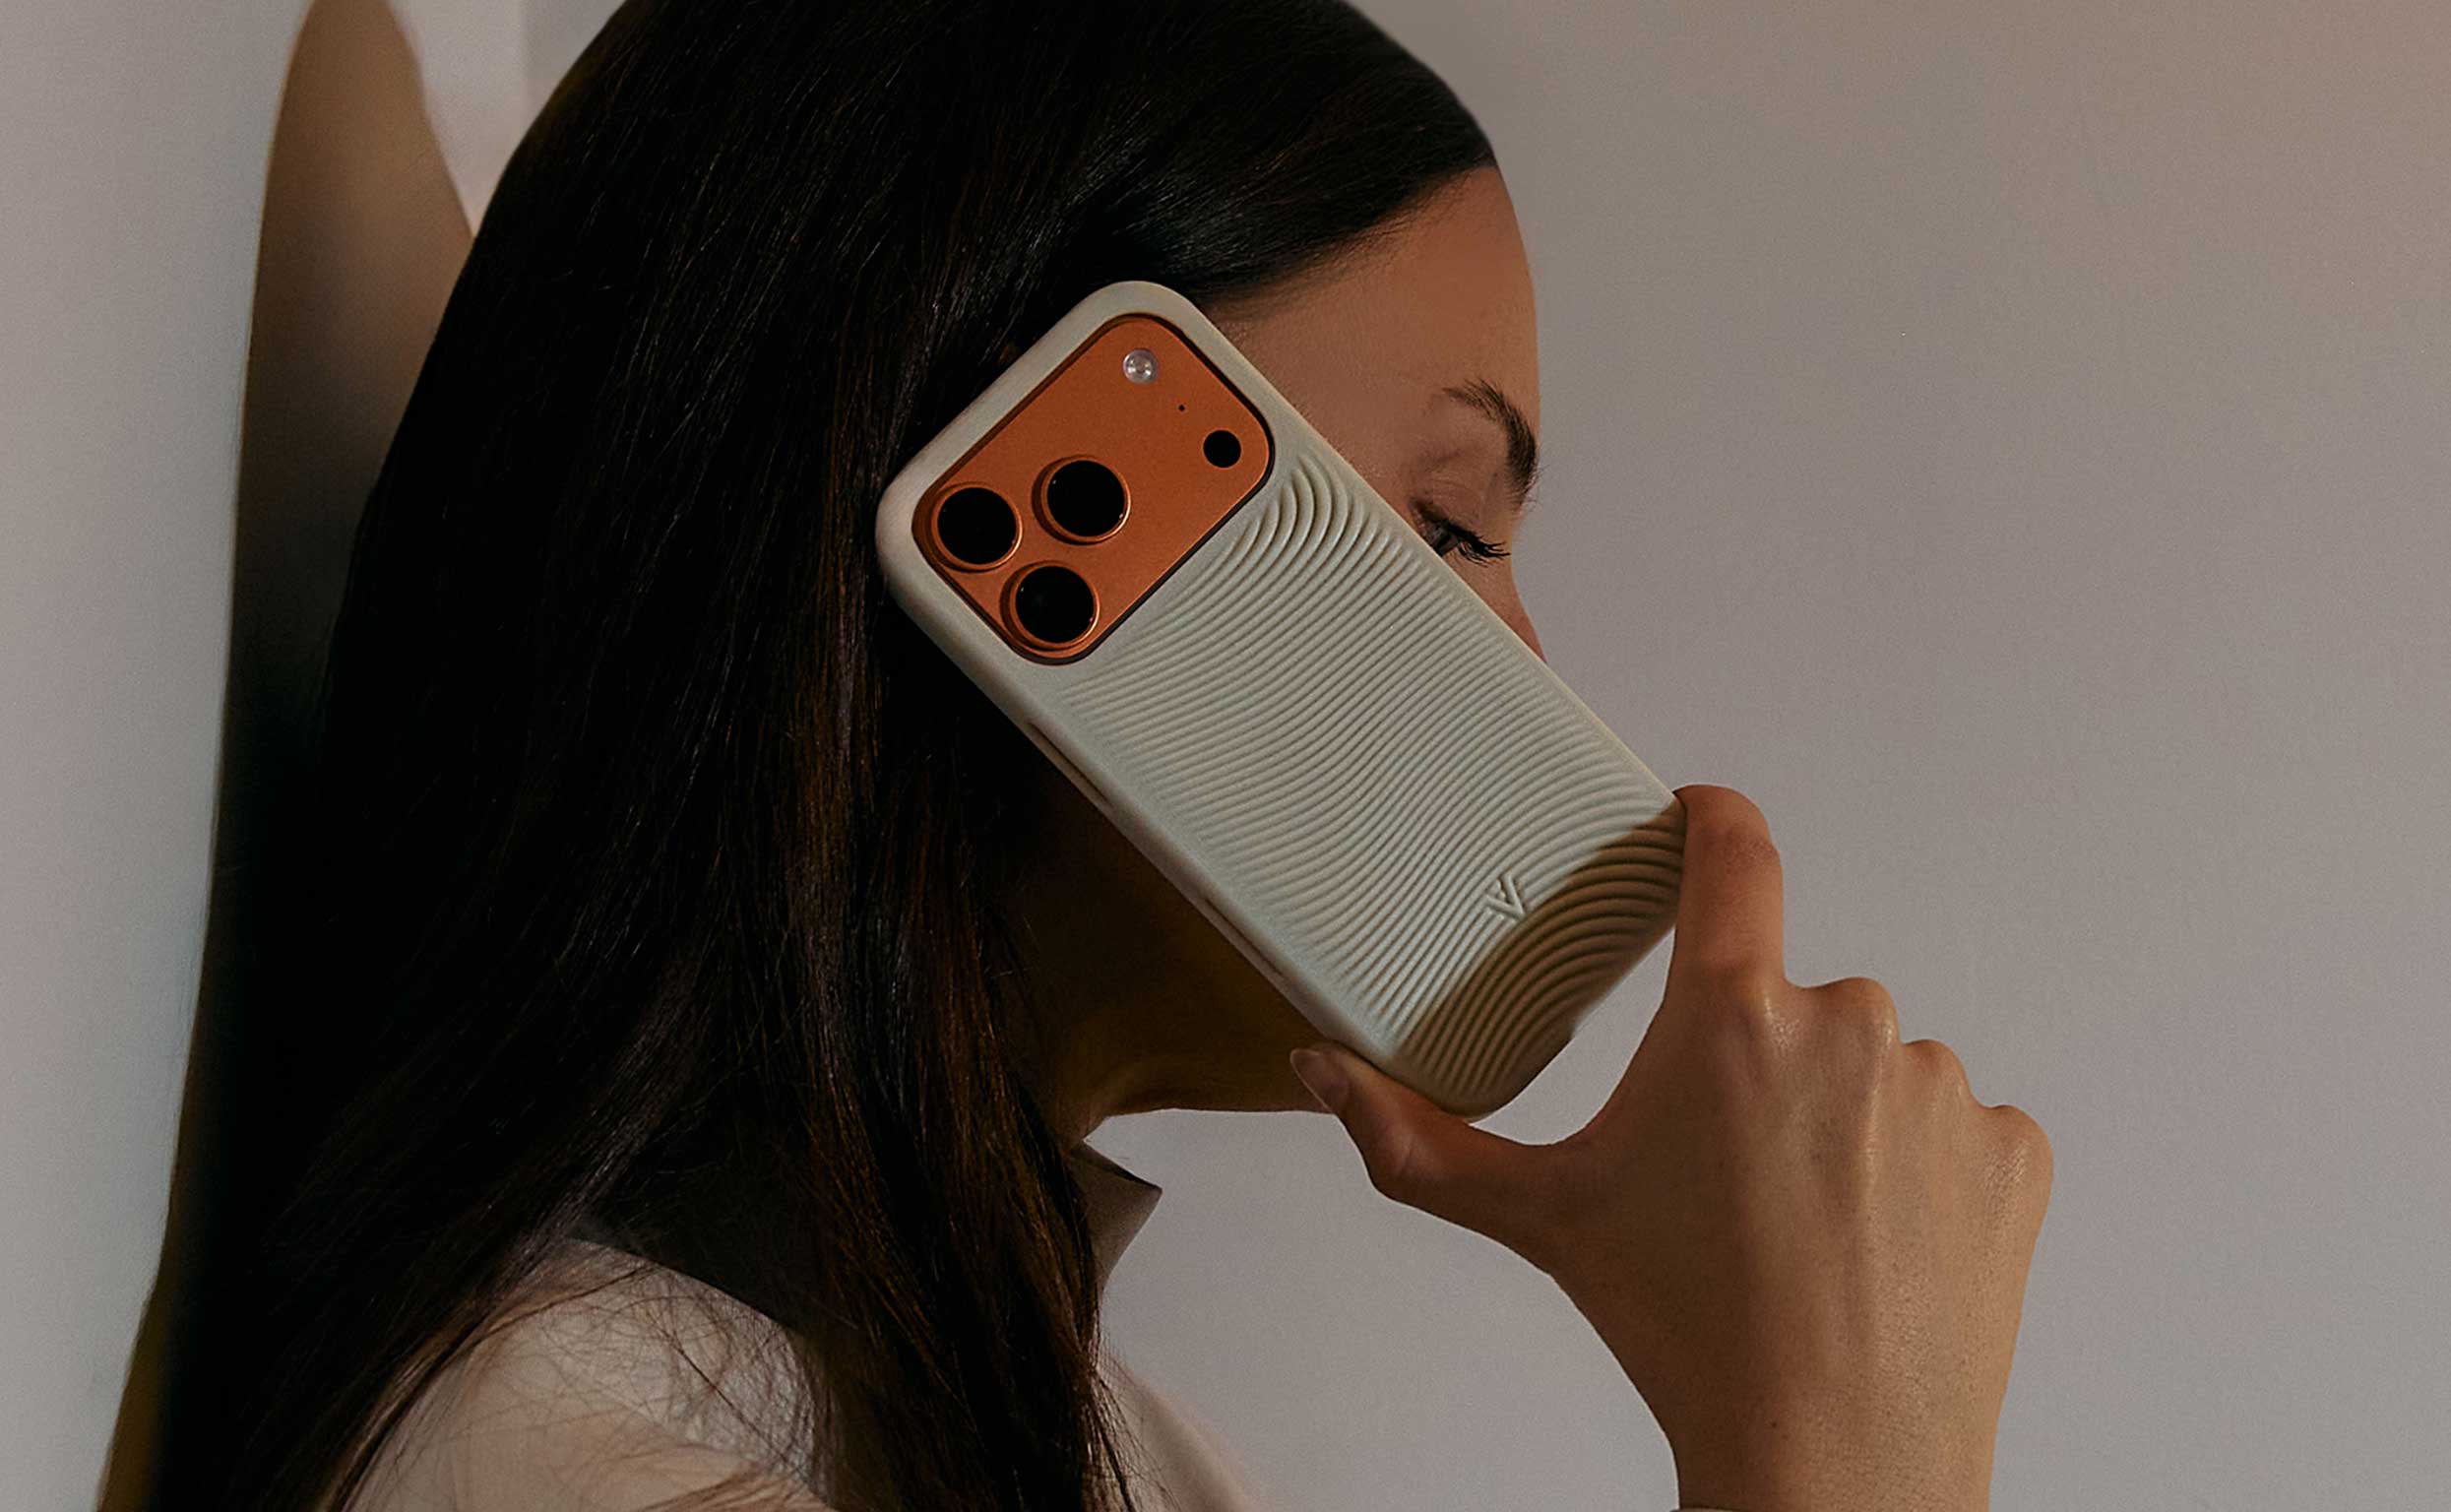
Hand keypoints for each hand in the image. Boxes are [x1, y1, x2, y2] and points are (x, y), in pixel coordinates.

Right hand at [1289, 785, 2053, 1511]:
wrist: (1832, 1459)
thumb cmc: (1685, 1332)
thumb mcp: (1538, 1220)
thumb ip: (1413, 1138)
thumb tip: (1317, 1071)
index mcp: (1731, 1014)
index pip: (1733, 847)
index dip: (1709, 820)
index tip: (1697, 824)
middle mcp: (1849, 1021)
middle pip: (1793, 994)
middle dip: (1760, 1058)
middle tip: (1726, 1164)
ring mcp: (1943, 1085)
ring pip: (1877, 1064)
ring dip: (1844, 1116)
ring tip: (1804, 1222)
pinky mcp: (2011, 1148)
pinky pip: (1956, 1125)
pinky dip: (1921, 1170)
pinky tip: (1877, 1244)